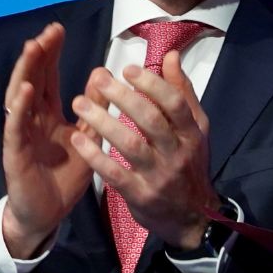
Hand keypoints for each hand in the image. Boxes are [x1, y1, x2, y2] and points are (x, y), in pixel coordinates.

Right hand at [1, 22, 93, 256]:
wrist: (46, 213)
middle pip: (32, 80)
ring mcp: (20, 134)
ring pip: (19, 97)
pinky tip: (25, 90)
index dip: (51, 54)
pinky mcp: (14, 152)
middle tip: (48, 30)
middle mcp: (31, 119)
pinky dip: (20, 108)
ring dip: (26, 72)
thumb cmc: (63, 175)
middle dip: (38, 54)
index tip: (58, 29)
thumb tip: (102, 75)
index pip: (47, 77)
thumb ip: (93, 110)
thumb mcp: (85, 138)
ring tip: (33, 48)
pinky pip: (16, 127)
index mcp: (48, 115)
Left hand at [70, 51, 217, 249]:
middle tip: (97, 79)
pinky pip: (115, 173)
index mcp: (192, 133)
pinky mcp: (141, 195)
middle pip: (151, 121)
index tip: (127, 69)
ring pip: (130, 145)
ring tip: (78, 103)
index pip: (174, 104)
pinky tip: (78, 139)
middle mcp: (178, 153)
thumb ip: (181, 93)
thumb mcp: (195, 130)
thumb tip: (170, 56)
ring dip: (103, 122)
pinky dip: (95, 156)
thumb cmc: (188, 164)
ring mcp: (159, 176)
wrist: (192, 216)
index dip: (151, 84)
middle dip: (123, 98)